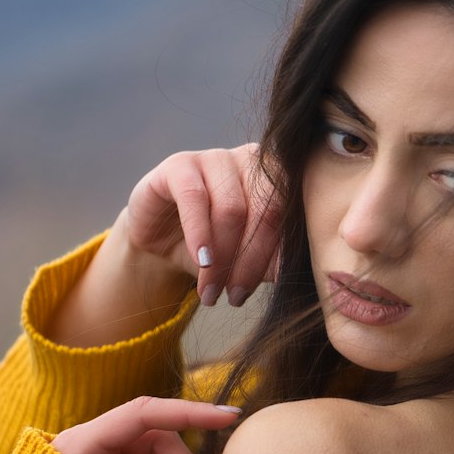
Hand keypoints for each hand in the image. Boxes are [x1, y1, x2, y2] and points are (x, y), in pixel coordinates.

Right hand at [126, 143, 282, 306]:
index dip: (281, 254)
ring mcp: (216, 157)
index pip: (292, 214)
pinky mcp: (179, 164)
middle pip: (266, 210)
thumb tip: (292, 273)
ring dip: (222, 257)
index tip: (271, 289)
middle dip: (251, 261)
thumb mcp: (247, 259)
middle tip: (235, 296)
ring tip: (211, 291)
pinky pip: (194, 197)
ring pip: (231, 208)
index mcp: (279, 177)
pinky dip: (199, 234)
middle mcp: (252, 160)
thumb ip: (273, 260)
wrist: (161, 245)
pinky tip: (200, 261)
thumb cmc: (214, 249)